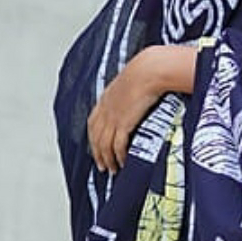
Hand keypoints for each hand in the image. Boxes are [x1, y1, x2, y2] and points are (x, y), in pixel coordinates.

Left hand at [87, 45, 196, 173]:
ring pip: (104, 145)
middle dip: (98, 154)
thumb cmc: (145, 72)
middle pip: (96, 137)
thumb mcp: (129, 82)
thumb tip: (135, 96)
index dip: (93, 138)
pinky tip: (122, 162)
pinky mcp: (123, 123)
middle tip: (102, 166)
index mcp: (105, 99)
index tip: (96, 147)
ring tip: (113, 169)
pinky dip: (118, 156)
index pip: (93, 123)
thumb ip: (127, 92)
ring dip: (107, 159)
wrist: (148, 71)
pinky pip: (117, 145)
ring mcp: (113, 117)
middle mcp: (106, 110)